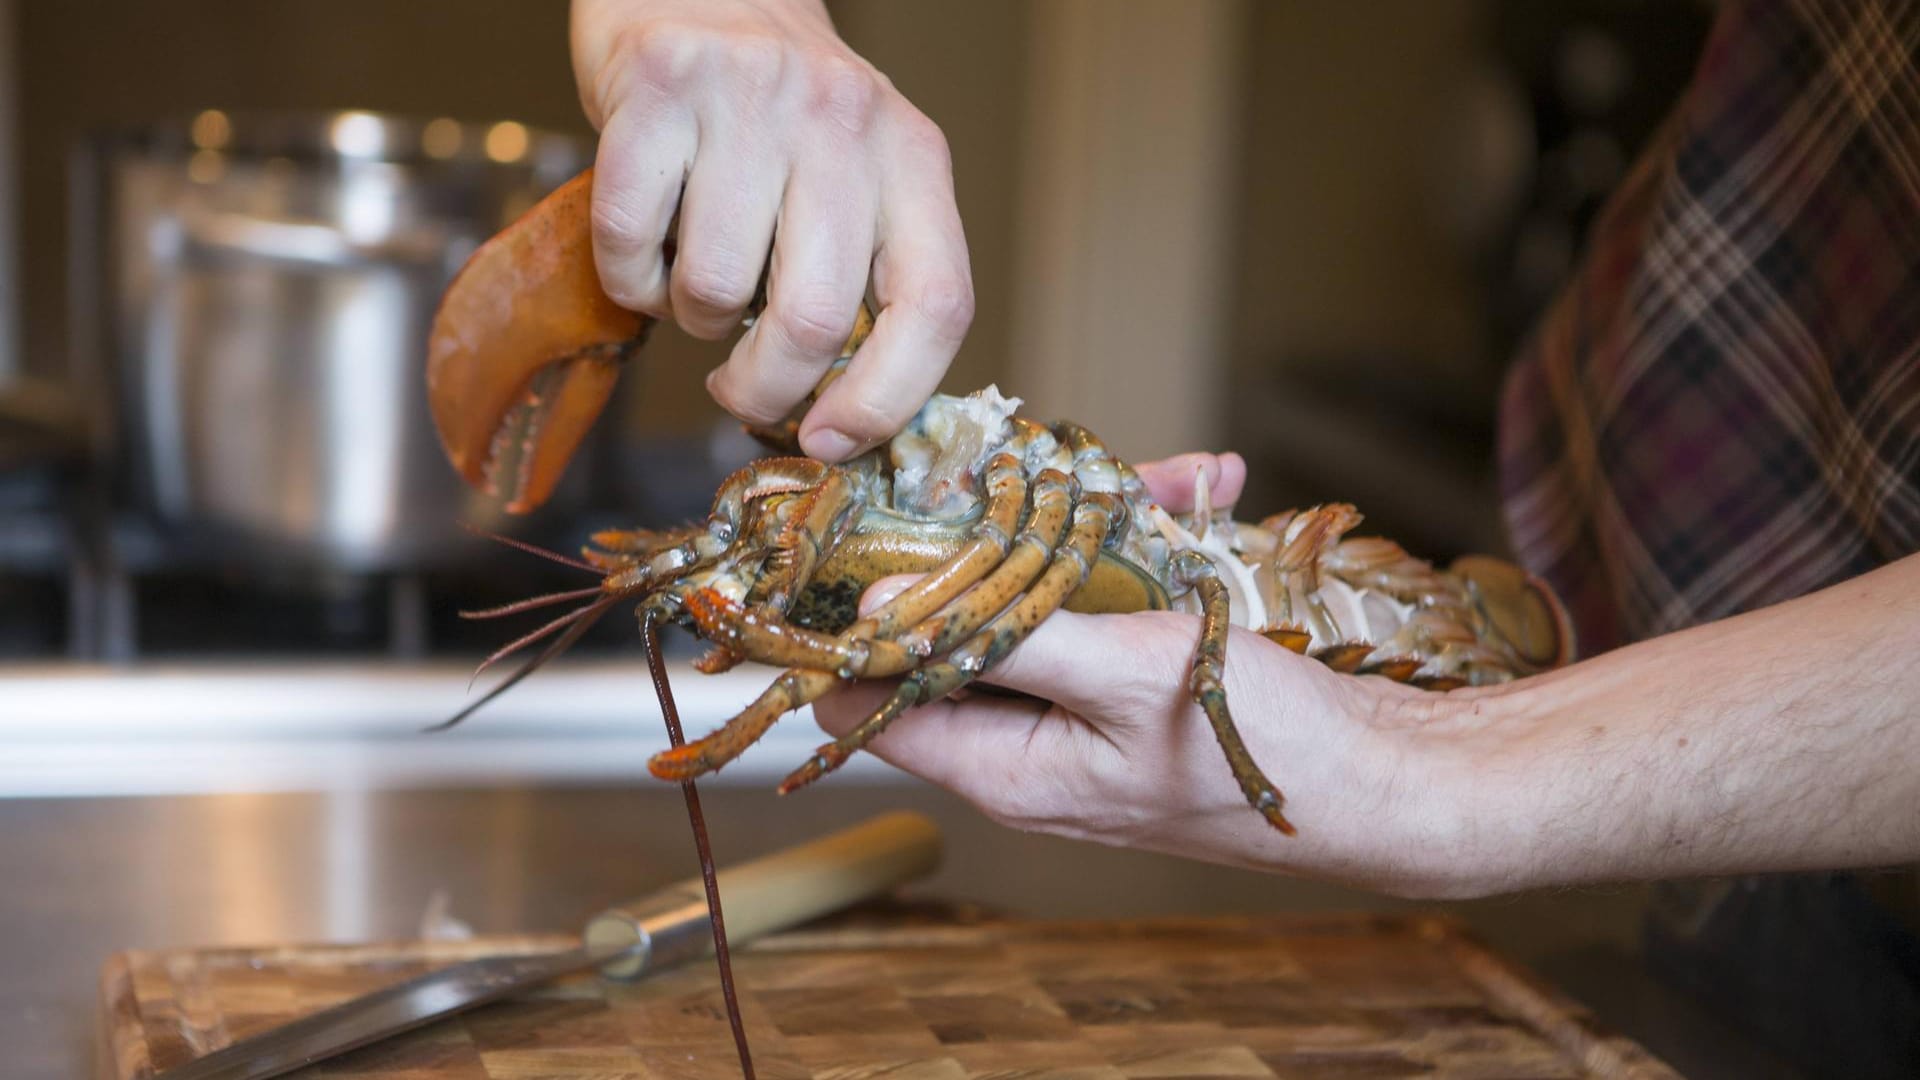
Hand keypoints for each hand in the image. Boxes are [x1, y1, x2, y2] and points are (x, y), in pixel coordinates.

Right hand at [572, 0, 972, 459]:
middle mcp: (843, 121)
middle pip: (816, 320)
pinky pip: (633, 240)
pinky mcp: (659, 86)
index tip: (833, 443)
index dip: (890, 398)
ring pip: (719, 289)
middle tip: (740, 389)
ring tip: (696, 282)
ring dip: (693, 319)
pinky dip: (629, 277)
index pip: (935, 304)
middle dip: (765, 389)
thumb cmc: (775, 114)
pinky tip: (644, 253)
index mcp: (913, 157)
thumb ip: (862, 272)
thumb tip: (838, 420)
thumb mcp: (856, 175)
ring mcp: (751, 98)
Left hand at [812, 452, 1479, 896]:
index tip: (867, 529)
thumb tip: (882, 614)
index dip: (856, 622)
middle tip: (1032, 466)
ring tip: (1169, 473)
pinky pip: (1112, 606)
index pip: (874, 698)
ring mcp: (1087, 713)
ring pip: (1044, 602)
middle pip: (962, 629)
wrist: (1397, 784)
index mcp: (1003, 767)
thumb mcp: (1123, 678)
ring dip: (1084, 531)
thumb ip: (1001, 640)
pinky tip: (1206, 493)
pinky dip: (1145, 549)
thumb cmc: (1265, 752)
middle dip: (990, 541)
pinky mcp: (1141, 683)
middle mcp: (1031, 745)